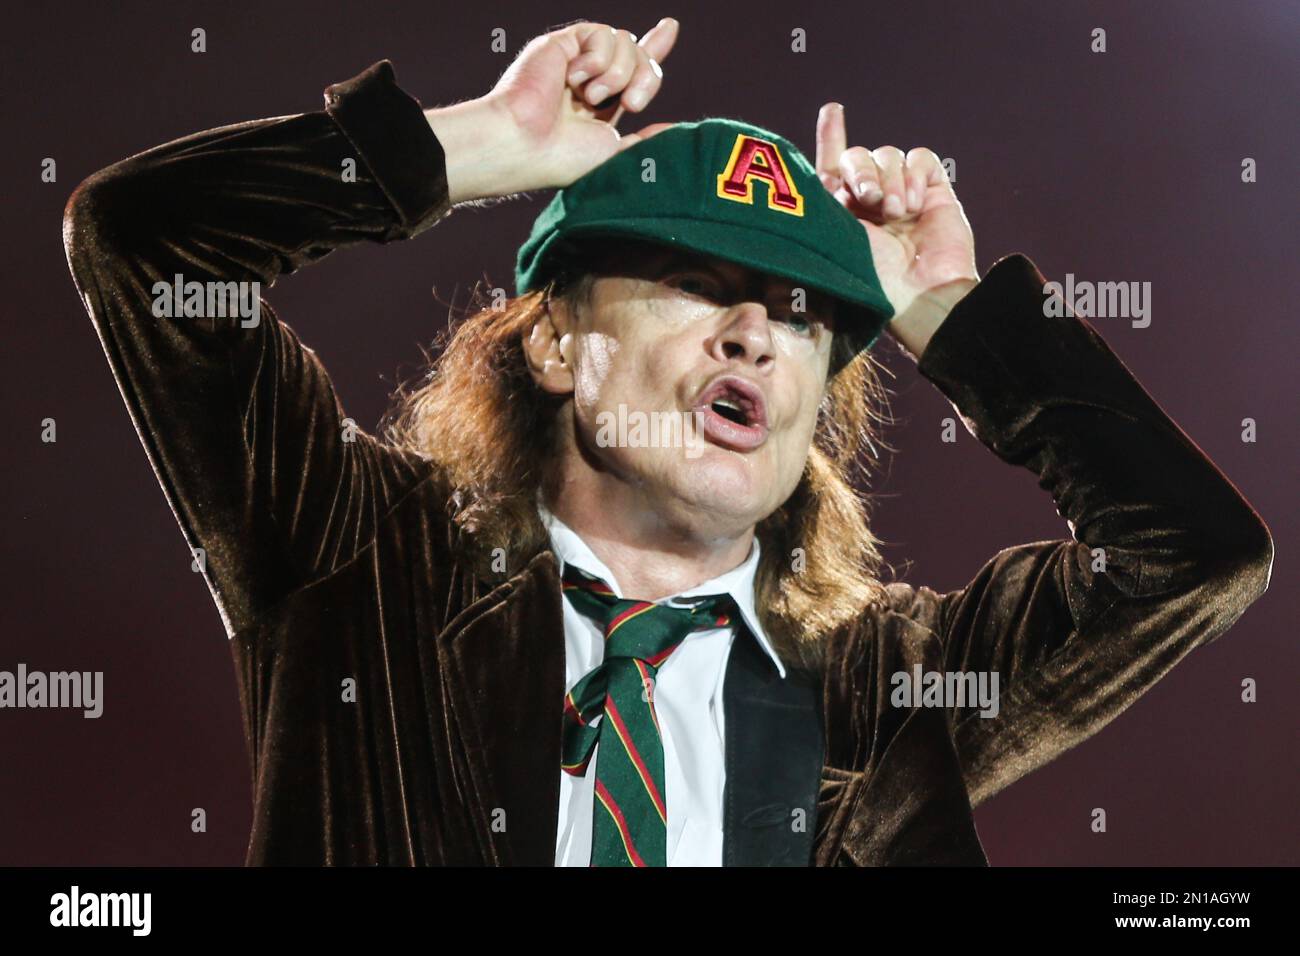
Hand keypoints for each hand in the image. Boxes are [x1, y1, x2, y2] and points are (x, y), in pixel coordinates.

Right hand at [427, 19, 679, 204]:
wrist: (526, 146)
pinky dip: (597, 60)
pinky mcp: (563, 44)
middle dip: (646, 79)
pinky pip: (601, 34)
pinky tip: (574, 81)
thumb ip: (644, 142)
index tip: (670, 26)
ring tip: (591, 99)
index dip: (655, 46)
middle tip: (631, 106)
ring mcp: (577, 61)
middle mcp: (591, 79)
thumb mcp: (614, 154)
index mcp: (603, 105)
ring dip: (618, 74)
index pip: (635, 68)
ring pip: (626, 42)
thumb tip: (675, 131)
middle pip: (640, 55)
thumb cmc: (561, 159)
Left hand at [814, 103, 978, 357]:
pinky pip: (919, 158)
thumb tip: (822, 170)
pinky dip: (914, 174)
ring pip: (888, 154)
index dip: (831, 136)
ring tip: (896, 213)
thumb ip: (827, 200)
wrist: (919, 293)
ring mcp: (903, 195)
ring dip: (888, 178)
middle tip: (867, 198)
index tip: (832, 110)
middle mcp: (870, 201)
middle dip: (860, 170)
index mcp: (841, 212)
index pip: (832, 166)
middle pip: (858, 156)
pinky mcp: (934, 191)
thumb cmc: (870, 278)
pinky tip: (913, 204)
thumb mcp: (835, 237)